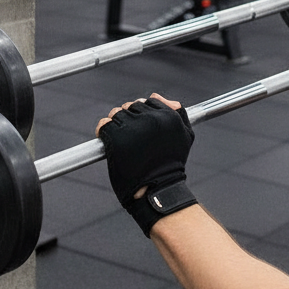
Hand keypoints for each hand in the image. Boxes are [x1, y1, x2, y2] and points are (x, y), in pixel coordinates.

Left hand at [96, 94, 196, 235]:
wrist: (158, 192)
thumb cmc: (171, 167)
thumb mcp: (185, 136)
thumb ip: (178, 113)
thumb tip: (159, 96)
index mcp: (168, 116)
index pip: (148, 101)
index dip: (142, 113)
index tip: (141, 125)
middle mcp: (151, 119)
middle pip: (131, 106)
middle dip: (129, 118)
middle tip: (131, 135)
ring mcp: (134, 128)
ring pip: (116, 114)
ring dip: (116, 124)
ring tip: (122, 140)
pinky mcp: (117, 138)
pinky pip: (104, 125)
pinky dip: (103, 131)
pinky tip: (108, 140)